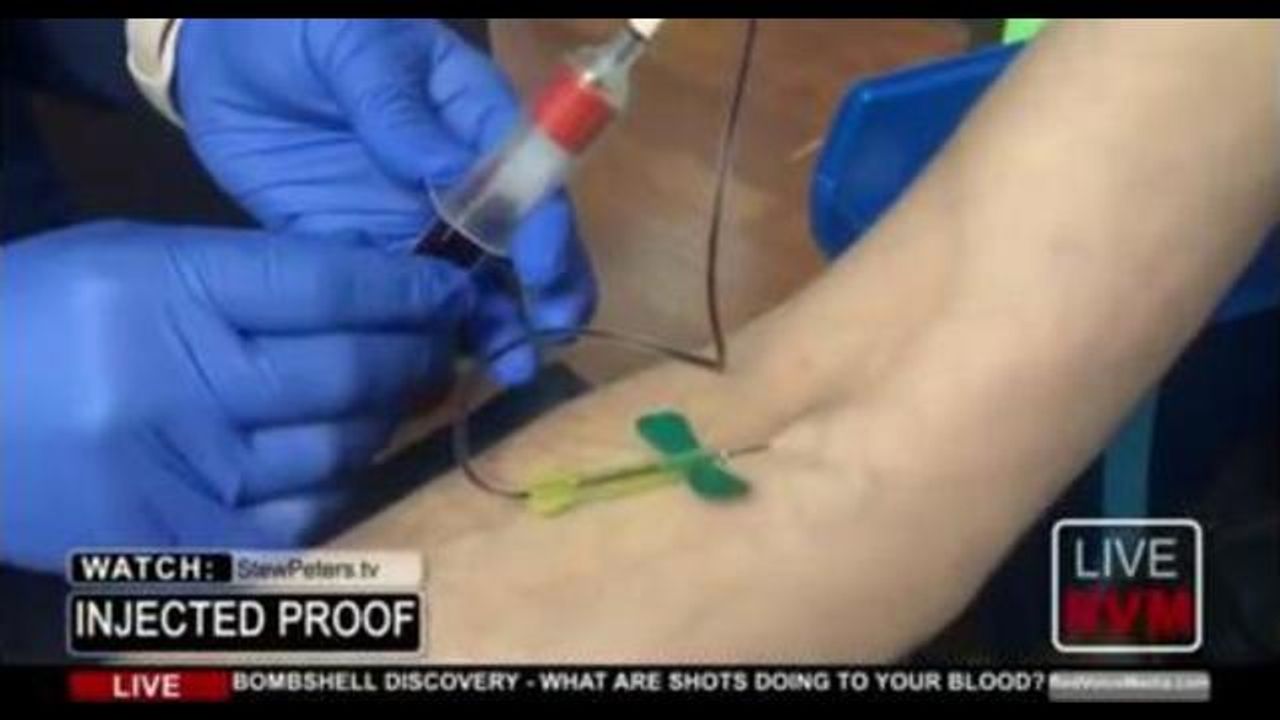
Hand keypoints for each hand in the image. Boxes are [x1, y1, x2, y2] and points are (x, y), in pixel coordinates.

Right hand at [0, 221, 471, 571]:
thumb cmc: (41, 320)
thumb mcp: (136, 261)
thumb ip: (251, 277)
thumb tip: (375, 295)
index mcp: (161, 291)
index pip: (328, 288)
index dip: (406, 291)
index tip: (447, 290)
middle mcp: (177, 387)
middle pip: (347, 373)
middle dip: (415, 353)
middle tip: (436, 341)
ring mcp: (181, 478)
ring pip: (337, 451)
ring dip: (383, 420)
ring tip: (391, 392)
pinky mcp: (178, 548)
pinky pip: (301, 523)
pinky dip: (335, 487)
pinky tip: (335, 456)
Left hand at [177, 19, 595, 383]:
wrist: (222, 53)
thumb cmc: (301, 28)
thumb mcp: (351, 45)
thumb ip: (393, 101)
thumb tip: (445, 168)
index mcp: (472, 118)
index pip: (528, 175)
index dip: (544, 223)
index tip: (541, 270)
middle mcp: (457, 180)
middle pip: (518, 240)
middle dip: (544, 290)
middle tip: (549, 338)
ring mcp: (411, 221)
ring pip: (469, 281)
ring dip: (494, 324)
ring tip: (508, 370)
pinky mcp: (361, 251)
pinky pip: (397, 301)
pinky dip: (418, 337)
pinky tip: (432, 371)